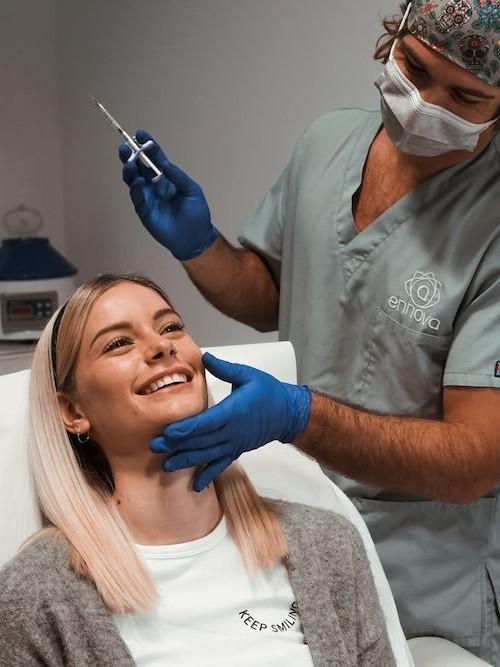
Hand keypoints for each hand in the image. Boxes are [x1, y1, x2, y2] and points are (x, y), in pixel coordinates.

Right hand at [119, 130, 218, 260]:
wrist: (195, 238)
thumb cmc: (196, 213)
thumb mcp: (191, 190)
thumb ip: (176, 176)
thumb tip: (163, 161)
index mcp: (166, 177)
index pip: (155, 158)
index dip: (147, 146)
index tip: (140, 133)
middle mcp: (154, 185)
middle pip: (139, 167)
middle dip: (131, 155)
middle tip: (125, 146)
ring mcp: (148, 197)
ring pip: (133, 180)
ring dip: (129, 170)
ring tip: (129, 162)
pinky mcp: (144, 210)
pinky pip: (137, 196)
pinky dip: (136, 188)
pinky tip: (138, 181)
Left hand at [150, 352, 311, 491]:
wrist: (288, 413)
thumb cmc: (268, 392)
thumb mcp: (248, 375)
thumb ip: (225, 368)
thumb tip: (205, 357)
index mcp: (233, 411)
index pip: (205, 423)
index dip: (186, 429)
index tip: (168, 432)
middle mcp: (232, 431)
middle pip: (201, 440)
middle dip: (177, 444)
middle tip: (155, 446)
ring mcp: (234, 443)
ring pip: (207, 455)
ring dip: (186, 460)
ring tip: (166, 465)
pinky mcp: (237, 450)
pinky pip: (221, 465)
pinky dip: (208, 476)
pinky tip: (196, 486)